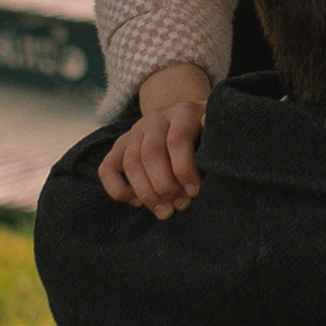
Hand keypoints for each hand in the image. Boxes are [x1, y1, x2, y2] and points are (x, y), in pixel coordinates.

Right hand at [99, 65, 210, 216]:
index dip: (184, 169)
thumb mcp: (218, 131)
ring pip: (131, 162)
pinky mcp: (119, 146)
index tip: (195, 192)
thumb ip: (217, 136)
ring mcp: (134, 131)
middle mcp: (155, 118)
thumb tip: (214, 134)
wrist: (185, 119)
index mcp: (183, 112)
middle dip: (165, 185)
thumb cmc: (208, 135)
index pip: (177, 140)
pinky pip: (107, 168)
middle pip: (151, 153)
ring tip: (165, 213)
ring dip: (146, 192)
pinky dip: (118, 189)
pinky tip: (138, 203)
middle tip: (181, 206)